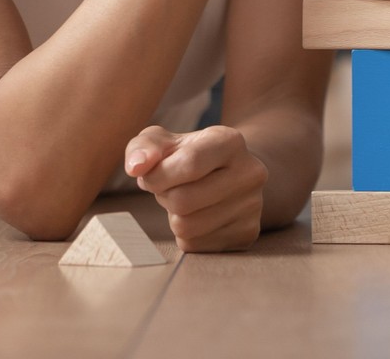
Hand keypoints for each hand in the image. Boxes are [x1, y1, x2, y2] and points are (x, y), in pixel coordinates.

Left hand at [125, 125, 269, 252]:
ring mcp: (253, 206)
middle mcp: (250, 173)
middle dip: (164, 197)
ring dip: (174, 217)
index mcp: (230, 142)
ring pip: (187, 227)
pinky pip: (196, 247)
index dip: (158, 176)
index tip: (150, 176)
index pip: (189, 164)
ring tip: (184, 201)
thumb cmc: (189, 156)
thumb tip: (136, 167)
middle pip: (183, 200)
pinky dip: (186, 235)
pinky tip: (197, 216)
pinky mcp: (247, 233)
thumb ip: (144, 148)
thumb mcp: (164, 142)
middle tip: (169, 189)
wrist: (231, 173)